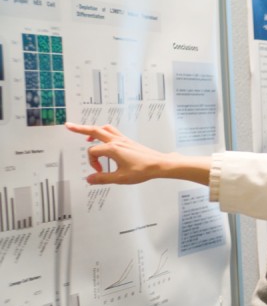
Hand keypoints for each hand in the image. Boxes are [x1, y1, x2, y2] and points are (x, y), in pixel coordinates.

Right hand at [65, 123, 210, 184]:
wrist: (159, 164)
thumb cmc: (143, 170)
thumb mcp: (121, 178)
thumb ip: (103, 178)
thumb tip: (89, 179)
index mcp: (113, 149)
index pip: (93, 152)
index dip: (92, 163)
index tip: (99, 171)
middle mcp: (117, 141)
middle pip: (94, 130)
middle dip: (80, 129)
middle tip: (68, 126)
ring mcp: (123, 139)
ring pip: (104, 129)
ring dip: (93, 130)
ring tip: (85, 134)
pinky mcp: (128, 141)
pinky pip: (112, 132)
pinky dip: (104, 133)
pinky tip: (104, 139)